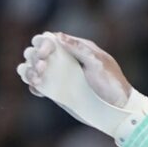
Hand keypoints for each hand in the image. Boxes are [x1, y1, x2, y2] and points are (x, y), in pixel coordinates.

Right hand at [17, 32, 131, 107]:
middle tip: (42, 68)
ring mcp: (61, 76)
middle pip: (39, 52)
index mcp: (76, 49)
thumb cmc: (112, 83)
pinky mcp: (58, 92)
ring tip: (36, 78)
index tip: (44, 54)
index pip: (51, 40)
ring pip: (35, 68)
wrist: (118, 109)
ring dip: (29, 70)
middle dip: (34, 57)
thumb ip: (79, 49)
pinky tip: (36, 86)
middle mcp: (66, 61)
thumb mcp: (98, 63)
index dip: (43, 44)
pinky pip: (39, 85)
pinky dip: (33, 84)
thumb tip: (58, 36)